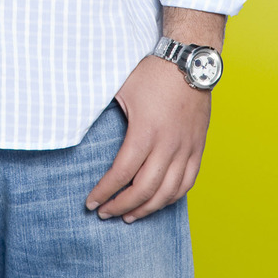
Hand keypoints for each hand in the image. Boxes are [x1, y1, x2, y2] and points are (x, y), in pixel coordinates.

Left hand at [85, 56, 210, 222]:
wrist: (190, 62)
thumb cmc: (152, 73)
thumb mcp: (121, 89)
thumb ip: (104, 114)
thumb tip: (80, 128)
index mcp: (145, 131)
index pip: (122, 173)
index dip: (105, 192)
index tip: (91, 202)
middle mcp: (168, 145)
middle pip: (144, 190)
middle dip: (121, 206)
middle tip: (105, 213)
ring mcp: (186, 148)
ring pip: (167, 192)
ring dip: (146, 209)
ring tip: (128, 215)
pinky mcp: (197, 148)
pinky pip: (187, 183)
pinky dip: (171, 198)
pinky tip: (157, 202)